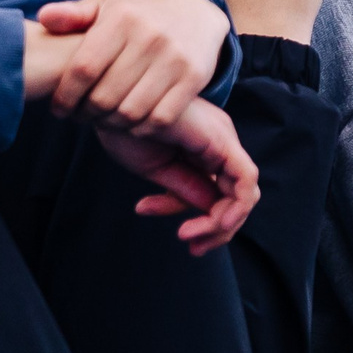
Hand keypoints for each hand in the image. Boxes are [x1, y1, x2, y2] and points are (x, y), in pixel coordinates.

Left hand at [27, 0, 228, 132]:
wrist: (191, 14)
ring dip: (111, 124)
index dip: (66, 95)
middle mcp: (150, 36)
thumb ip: (72, 15)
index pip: (83, 68)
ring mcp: (174, 58)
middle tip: (80, 117)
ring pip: (131, 112)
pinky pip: (160, 119)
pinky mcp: (193, 78)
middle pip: (105, 96)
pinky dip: (140, 129)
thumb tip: (43, 18)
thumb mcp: (104, 8)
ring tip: (101, 120)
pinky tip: (128, 124)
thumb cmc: (134, 17)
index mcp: (122, 18)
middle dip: (86, 113)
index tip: (58, 108)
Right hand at [96, 98, 260, 252]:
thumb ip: (185, 190)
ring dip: (221, 225)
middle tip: (190, 245)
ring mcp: (223, 139)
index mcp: (202, 146)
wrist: (107, 106)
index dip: (192, 214)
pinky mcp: (223, 141)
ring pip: (245, 194)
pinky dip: (233, 209)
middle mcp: (219, 141)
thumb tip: (210, 212)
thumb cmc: (124, 129)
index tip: (147, 211)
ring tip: (189, 236)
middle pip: (235, 197)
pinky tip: (209, 224)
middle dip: (215, 228)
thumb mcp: (157, 170)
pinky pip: (245, 182)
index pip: (213, 192)